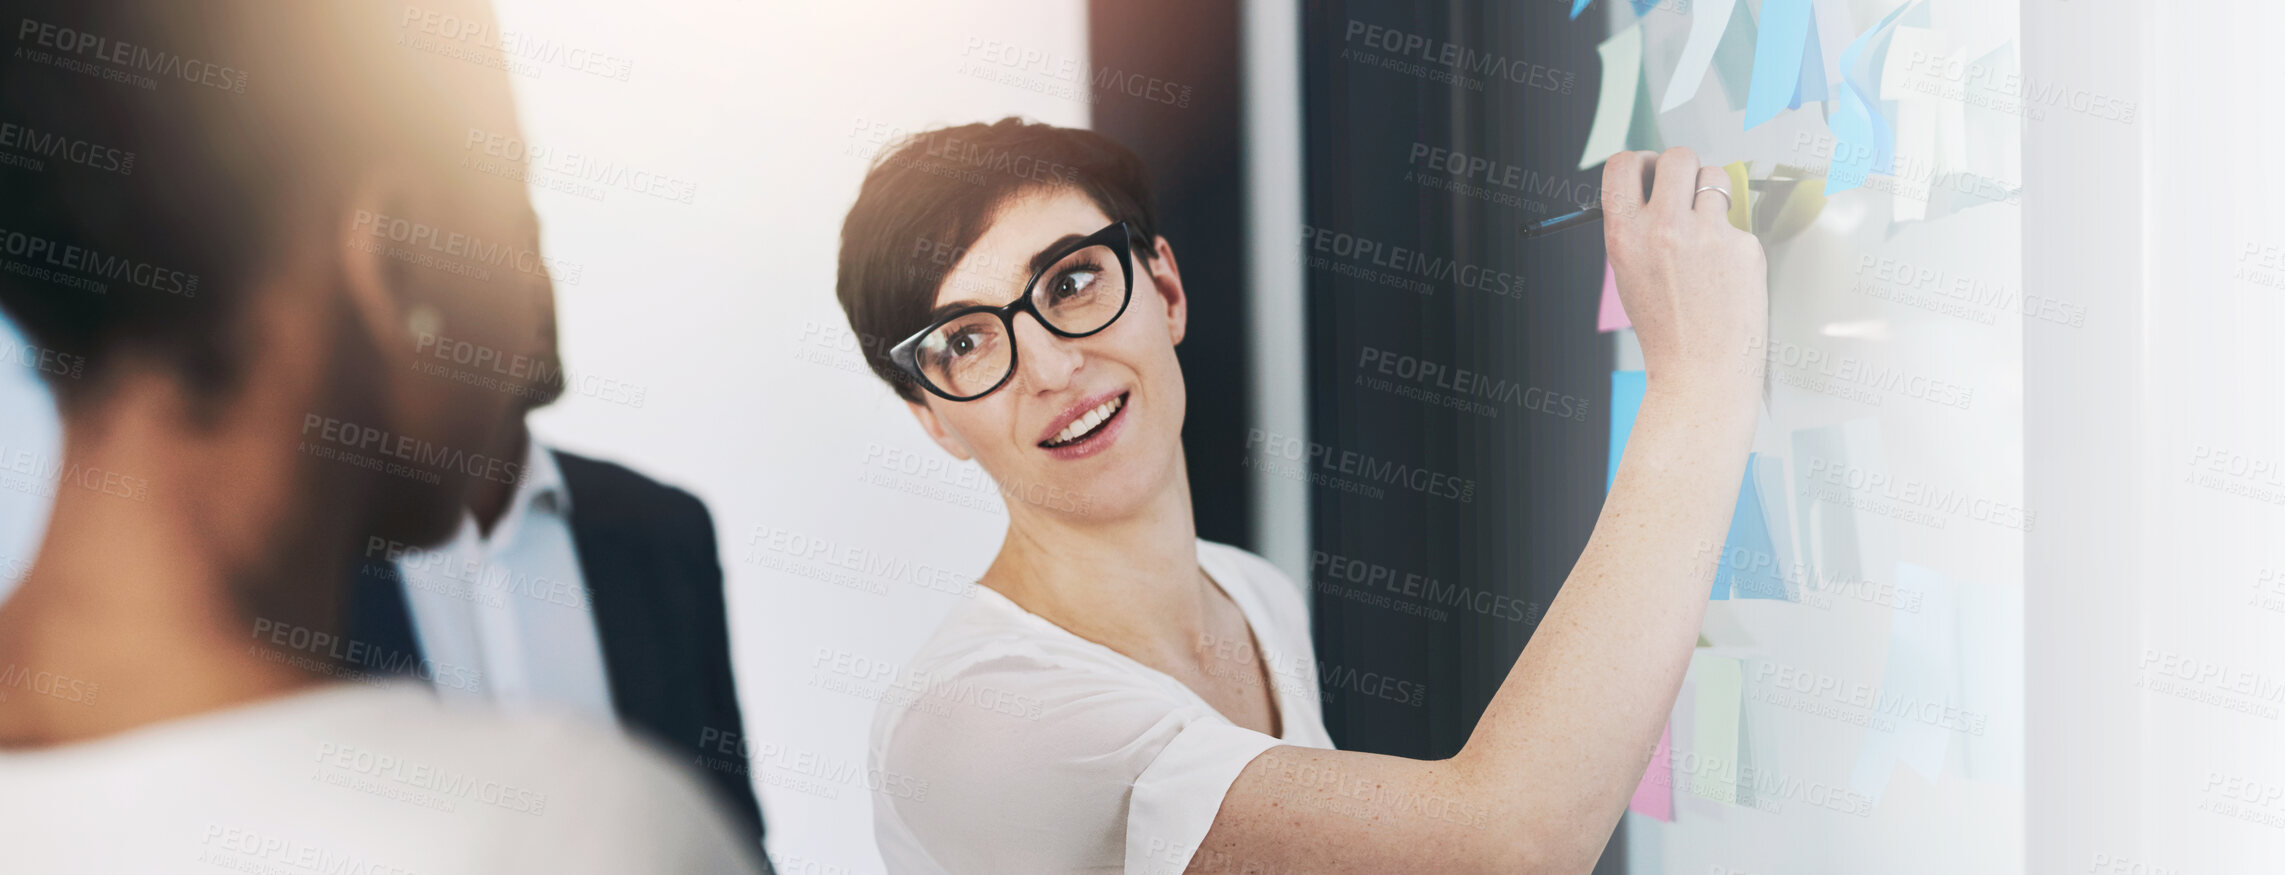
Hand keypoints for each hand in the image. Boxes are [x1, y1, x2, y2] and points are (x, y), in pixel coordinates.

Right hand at [1600, 148, 1766, 405]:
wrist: (1700, 372)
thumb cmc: (1665, 329)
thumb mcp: (1629, 274)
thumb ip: (1638, 229)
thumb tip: (1657, 189)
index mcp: (1625, 235)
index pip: (1623, 164)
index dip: (1640, 161)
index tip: (1650, 171)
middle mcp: (1664, 228)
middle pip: (1678, 157)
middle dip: (1684, 167)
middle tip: (1686, 190)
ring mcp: (1708, 235)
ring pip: (1717, 178)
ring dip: (1714, 195)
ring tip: (1709, 231)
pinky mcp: (1744, 246)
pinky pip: (1739, 223)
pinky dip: (1734, 242)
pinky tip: (1726, 275)